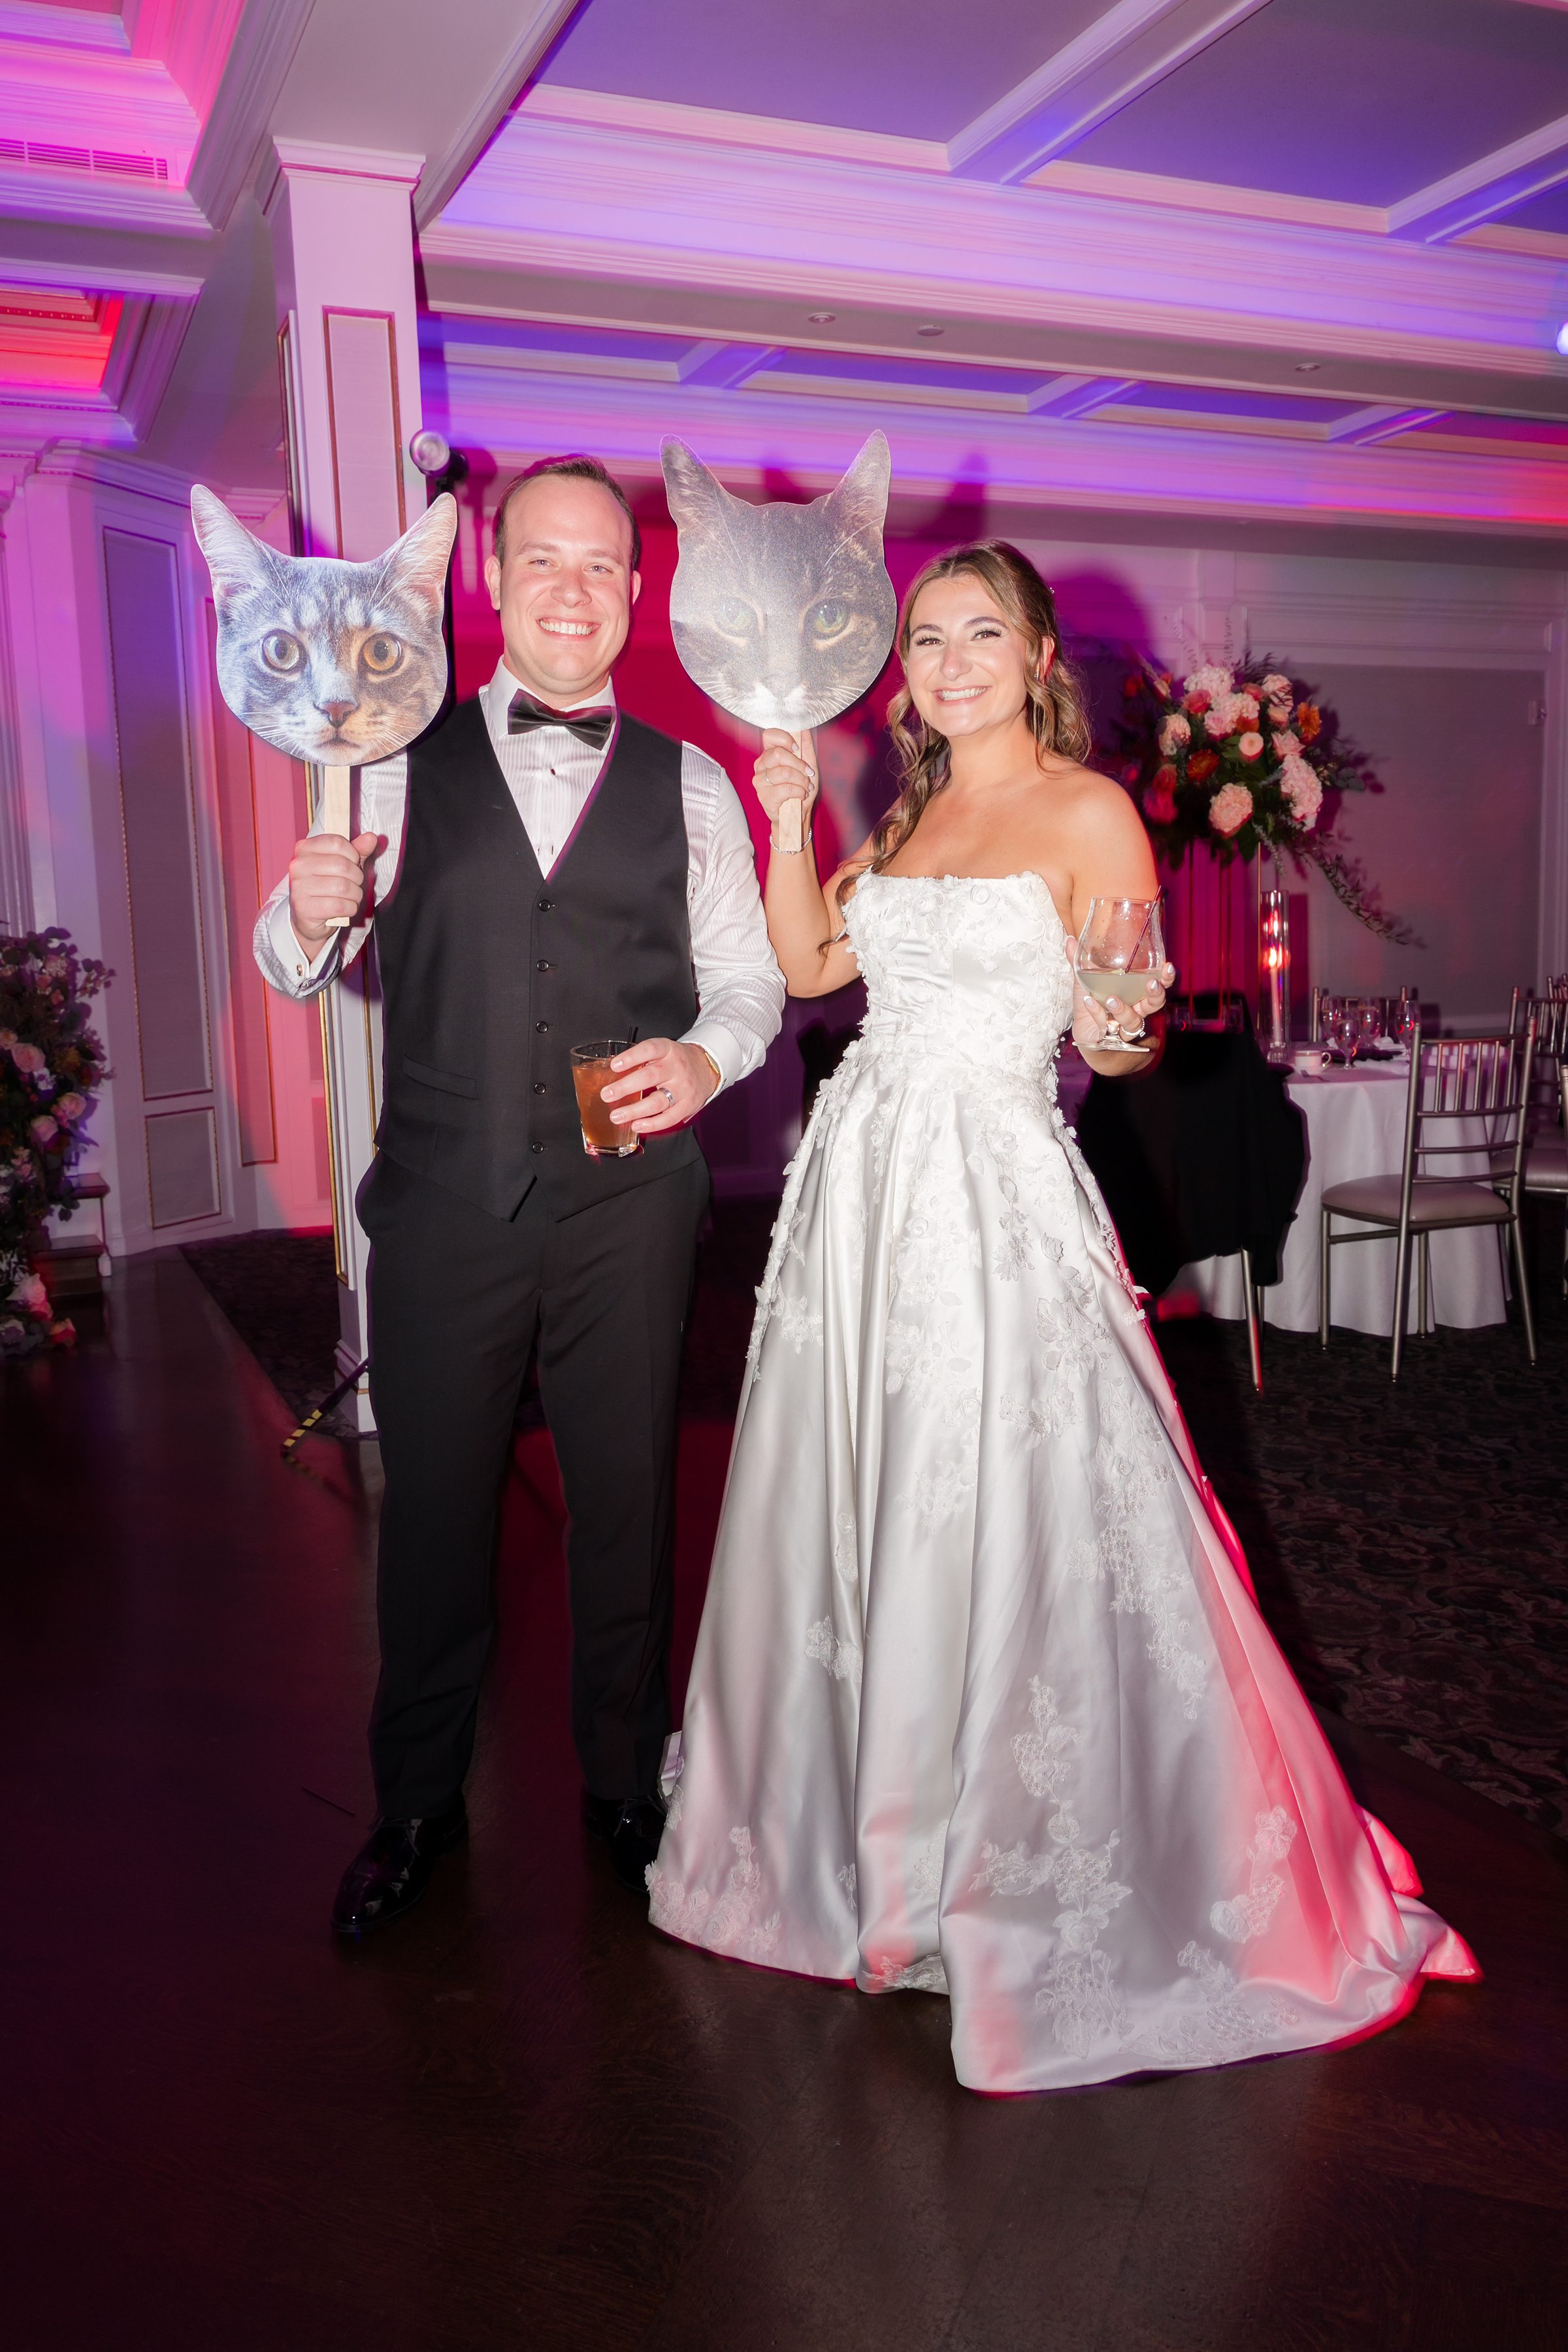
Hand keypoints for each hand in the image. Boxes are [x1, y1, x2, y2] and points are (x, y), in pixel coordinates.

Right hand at [288, 830, 378, 947]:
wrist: (307, 917)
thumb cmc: (326, 887)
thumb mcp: (342, 864)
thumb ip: (357, 850)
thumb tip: (371, 837)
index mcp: (304, 848)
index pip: (337, 842)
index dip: (353, 855)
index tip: (352, 863)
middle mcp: (298, 865)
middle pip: (343, 865)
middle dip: (357, 878)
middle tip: (353, 884)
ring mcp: (298, 886)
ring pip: (343, 887)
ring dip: (355, 895)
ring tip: (350, 897)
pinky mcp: (304, 908)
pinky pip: (339, 906)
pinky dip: (349, 909)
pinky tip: (344, 909)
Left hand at [599, 1038, 718, 1133]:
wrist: (706, 1068)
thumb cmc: (676, 1061)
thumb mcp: (662, 1051)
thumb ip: (642, 1060)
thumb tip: (610, 1074)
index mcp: (668, 1050)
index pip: (649, 1049)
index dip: (631, 1057)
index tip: (615, 1065)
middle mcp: (676, 1068)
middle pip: (650, 1077)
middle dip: (625, 1087)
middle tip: (607, 1094)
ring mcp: (683, 1088)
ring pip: (657, 1101)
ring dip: (634, 1110)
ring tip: (616, 1116)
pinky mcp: (688, 1105)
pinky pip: (669, 1118)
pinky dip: (652, 1124)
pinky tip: (636, 1125)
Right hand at [751, 729, 817, 840]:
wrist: (797, 815)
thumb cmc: (800, 790)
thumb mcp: (808, 766)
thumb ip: (806, 748)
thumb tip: (804, 729)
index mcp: (769, 754)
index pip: (769, 736)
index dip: (784, 738)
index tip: (796, 748)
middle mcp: (761, 765)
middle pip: (778, 754)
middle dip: (799, 764)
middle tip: (808, 773)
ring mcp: (760, 781)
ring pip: (784, 772)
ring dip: (801, 780)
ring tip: (806, 787)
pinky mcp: (764, 796)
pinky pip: (785, 788)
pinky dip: (799, 791)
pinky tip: (801, 795)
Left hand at [1067, 938, 1175, 1054]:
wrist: (1086, 1034)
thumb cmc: (1093, 1005)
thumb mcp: (1085, 981)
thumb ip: (1080, 963)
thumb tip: (1070, 941)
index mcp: (1137, 993)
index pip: (1159, 984)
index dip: (1166, 977)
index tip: (1168, 966)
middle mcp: (1136, 1010)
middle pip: (1155, 1003)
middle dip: (1156, 994)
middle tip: (1151, 984)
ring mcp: (1124, 1024)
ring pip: (1133, 1020)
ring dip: (1123, 1009)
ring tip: (1111, 998)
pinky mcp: (1110, 1036)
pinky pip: (1106, 1024)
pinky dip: (1096, 1012)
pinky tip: (1088, 1002)